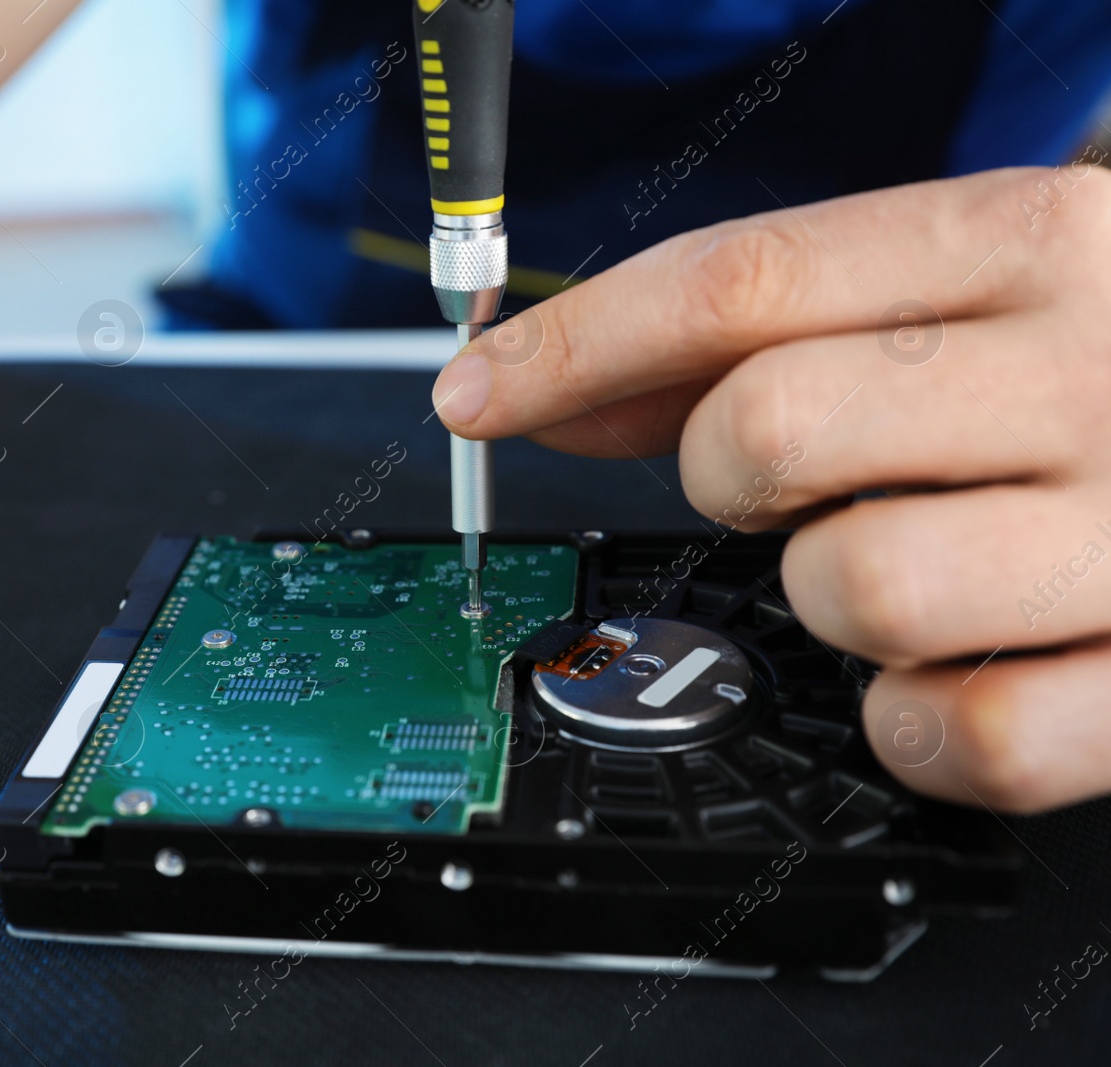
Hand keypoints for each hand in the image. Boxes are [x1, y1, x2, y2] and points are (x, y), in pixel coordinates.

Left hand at [432, 165, 1110, 811]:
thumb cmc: (1110, 358)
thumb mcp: (969, 287)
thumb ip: (771, 327)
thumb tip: (565, 392)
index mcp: (1029, 242)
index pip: (738, 279)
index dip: (571, 342)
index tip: (474, 393)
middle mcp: (1097, 368)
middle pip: (765, 429)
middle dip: (727, 475)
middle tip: (791, 480)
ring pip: (852, 588)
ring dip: (831, 596)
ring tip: (908, 560)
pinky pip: (966, 739)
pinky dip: (920, 728)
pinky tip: (955, 671)